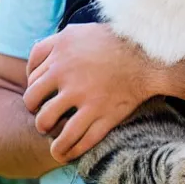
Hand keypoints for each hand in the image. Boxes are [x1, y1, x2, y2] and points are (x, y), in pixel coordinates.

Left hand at [23, 23, 165, 162]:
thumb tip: (35, 58)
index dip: (34, 88)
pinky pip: (73, 140)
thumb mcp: (83, 31)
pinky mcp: (101, 114)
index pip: (31, 76)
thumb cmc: (118, 41)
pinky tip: (66, 152)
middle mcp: (67, 71)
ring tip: (53, 135)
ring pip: (45, 122)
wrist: (153, 56)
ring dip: (46, 132)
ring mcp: (83, 94)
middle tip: (46, 116)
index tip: (43, 96)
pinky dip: (66, 150)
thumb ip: (58, 42)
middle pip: (32, 100)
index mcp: (62, 48)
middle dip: (35, 111)